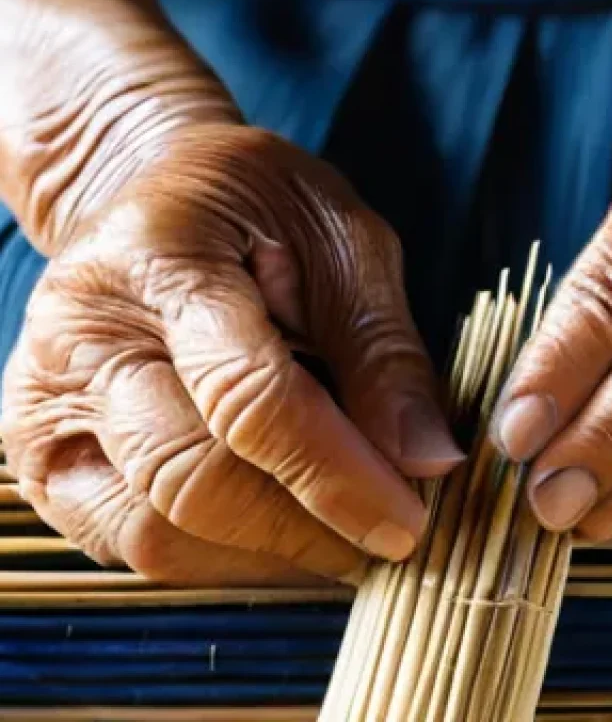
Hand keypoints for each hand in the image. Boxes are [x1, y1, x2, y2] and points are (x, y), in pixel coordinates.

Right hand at [1, 124, 462, 583]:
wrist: (157, 194)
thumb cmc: (260, 206)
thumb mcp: (343, 240)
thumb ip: (382, 348)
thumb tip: (429, 461)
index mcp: (160, 256)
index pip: (245, 394)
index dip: (335, 474)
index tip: (407, 523)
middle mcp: (82, 334)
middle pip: (190, 479)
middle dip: (305, 530)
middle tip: (389, 539)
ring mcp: (45, 400)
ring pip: (153, 530)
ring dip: (266, 555)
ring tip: (343, 537)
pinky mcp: (45, 452)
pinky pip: (126, 540)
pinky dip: (217, 555)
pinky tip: (282, 530)